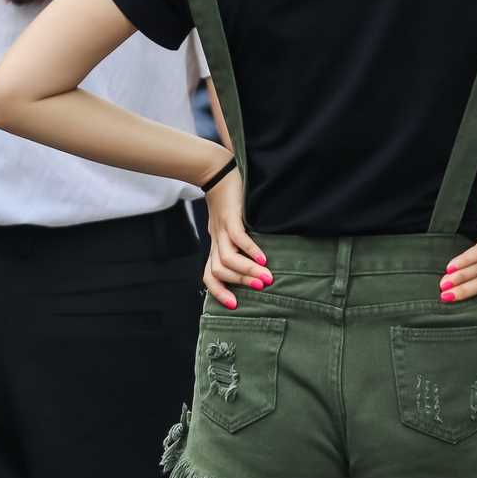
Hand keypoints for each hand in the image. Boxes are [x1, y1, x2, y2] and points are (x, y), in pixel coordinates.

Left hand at [201, 163, 272, 309]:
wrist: (216, 172)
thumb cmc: (228, 200)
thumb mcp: (230, 225)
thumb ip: (238, 243)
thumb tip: (259, 261)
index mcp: (215, 245)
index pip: (209, 275)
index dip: (218, 292)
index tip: (234, 305)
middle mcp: (216, 241)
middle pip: (220, 271)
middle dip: (240, 283)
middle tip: (261, 289)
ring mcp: (221, 230)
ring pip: (228, 259)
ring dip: (247, 271)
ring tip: (267, 277)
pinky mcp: (230, 217)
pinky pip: (238, 239)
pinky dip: (251, 251)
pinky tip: (264, 259)